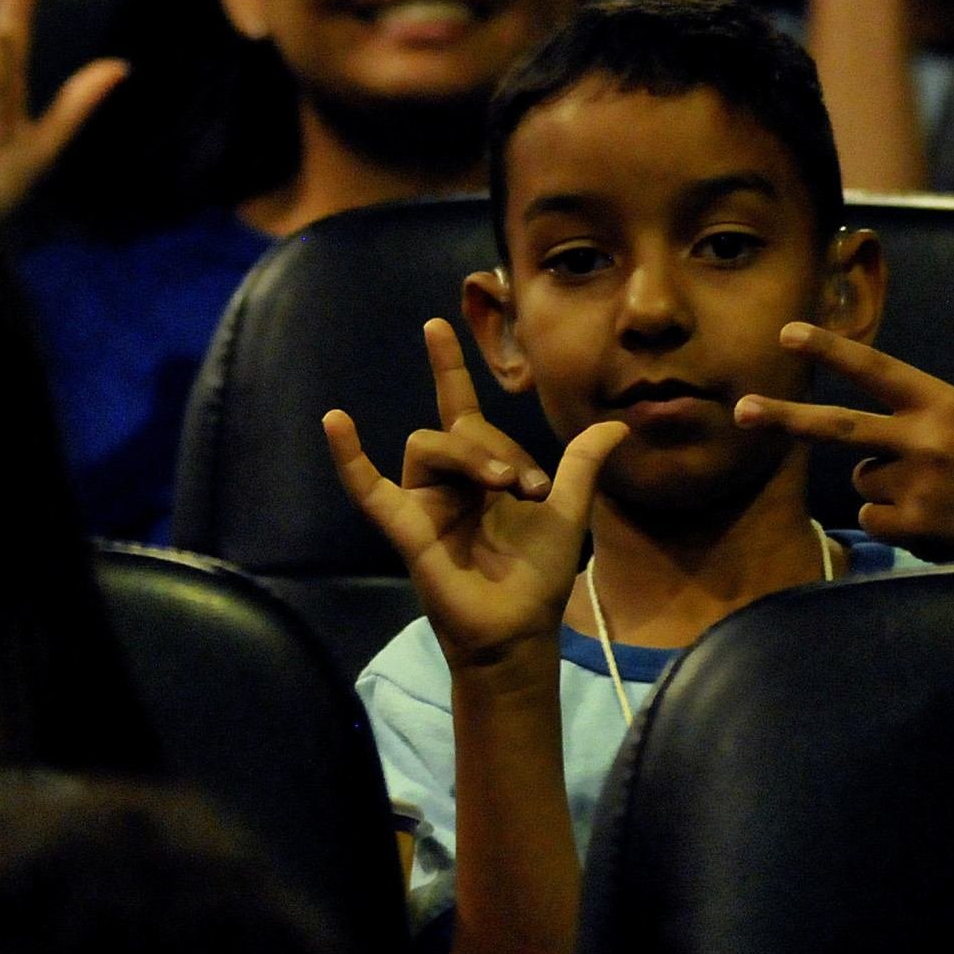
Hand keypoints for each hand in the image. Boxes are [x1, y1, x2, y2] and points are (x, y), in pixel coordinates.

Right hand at [324, 319, 628, 673]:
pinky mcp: (406, 528)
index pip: (459, 407)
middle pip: (458, 428)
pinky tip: (335, 420)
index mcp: (478, 472)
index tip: (438, 323)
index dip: (448, 366)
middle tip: (530, 489)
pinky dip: (348, 456)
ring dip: (473, 456)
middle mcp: (445, 482)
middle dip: (498, 448)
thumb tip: (618, 427)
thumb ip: (583, 464)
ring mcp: (422, 503)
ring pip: (430, 443)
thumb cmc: (538, 576)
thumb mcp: (569, 508)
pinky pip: (368, 487)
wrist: (522, 629)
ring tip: (506, 489)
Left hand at [734, 282, 953, 558]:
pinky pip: (869, 516)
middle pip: (839, 428)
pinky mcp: (914, 530)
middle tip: (741, 409)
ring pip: (861, 476)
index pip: (878, 369)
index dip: (831, 349)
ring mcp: (917, 489)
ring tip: (932, 485)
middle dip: (785, 416)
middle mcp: (926, 443)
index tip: (788, 332)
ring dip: (881, 479)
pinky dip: (889, 516)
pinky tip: (929, 517)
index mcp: (944, 405)